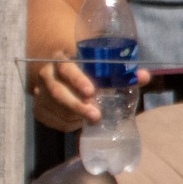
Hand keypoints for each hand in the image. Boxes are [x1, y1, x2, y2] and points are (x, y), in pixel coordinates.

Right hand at [29, 47, 150, 131]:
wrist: (56, 72)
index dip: (78, 80)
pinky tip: (78, 122)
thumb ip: (120, 71)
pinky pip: (53, 121)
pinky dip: (68, 124)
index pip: (66, 69)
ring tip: (93, 118)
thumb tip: (144, 76)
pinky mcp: (38, 108)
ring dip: (75, 117)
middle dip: (78, 106)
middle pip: (59, 93)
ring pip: (56, 109)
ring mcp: (39, 93)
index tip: (91, 92)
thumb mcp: (96, 64)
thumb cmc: (83, 68)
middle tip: (96, 116)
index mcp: (60, 59)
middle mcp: (46, 74)